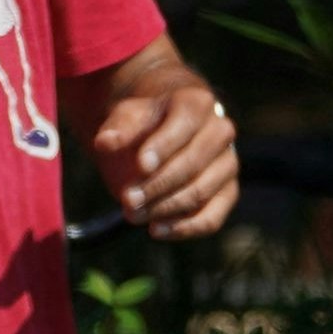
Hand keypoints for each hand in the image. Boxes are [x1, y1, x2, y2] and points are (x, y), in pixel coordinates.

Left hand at [88, 74, 237, 240]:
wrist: (163, 130)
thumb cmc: (144, 121)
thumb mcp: (127, 115)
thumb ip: (118, 127)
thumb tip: (105, 143)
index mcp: (198, 102)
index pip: (185, 124)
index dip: (164, 146)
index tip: (140, 166)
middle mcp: (221, 131)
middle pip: (193, 163)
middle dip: (157, 185)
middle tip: (127, 199)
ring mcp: (227, 163)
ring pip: (201, 192)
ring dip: (165, 207)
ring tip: (132, 215)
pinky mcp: (227, 192)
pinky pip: (213, 217)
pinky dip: (186, 228)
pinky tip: (156, 230)